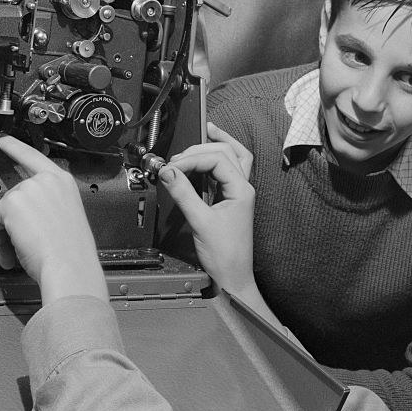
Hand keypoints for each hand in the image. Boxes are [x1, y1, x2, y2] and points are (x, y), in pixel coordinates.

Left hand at [0, 135, 107, 305]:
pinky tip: (13, 251)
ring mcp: (29, 189)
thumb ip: (46, 205)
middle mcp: (47, 180)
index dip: (17, 147)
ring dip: (5, 234)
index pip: (35, 157)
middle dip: (12, 221)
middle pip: (13, 195)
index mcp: (64, 182)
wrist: (70, 264)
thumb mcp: (65, 216)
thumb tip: (24, 215)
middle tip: (22, 243)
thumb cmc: (71, 251)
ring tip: (22, 251)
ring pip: (2, 211)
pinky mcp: (13, 202)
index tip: (5, 139)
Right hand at [159, 146, 254, 294]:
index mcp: (241, 190)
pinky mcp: (231, 201)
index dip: (192, 159)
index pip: (217, 159)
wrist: (233, 279)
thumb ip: (183, 194)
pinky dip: (216, 161)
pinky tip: (205, 159)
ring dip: (217, 146)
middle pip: (228, 153)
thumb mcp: (200, 222)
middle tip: (179, 155)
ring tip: (206, 132)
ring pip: (234, 158)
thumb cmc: (225, 256)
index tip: (172, 166)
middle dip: (203, 149)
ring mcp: (239, 194)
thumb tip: (168, 171)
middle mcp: (243, 188)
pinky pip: (227, 171)